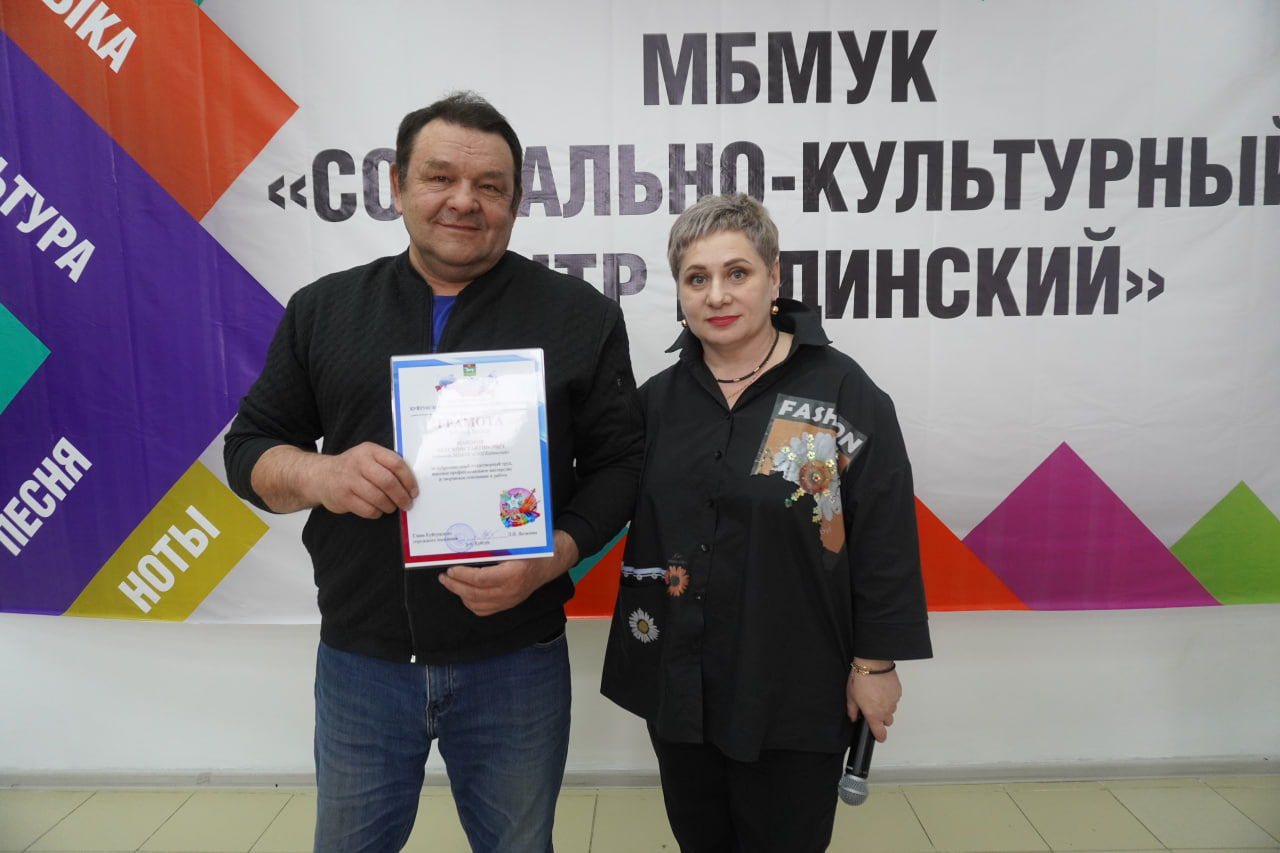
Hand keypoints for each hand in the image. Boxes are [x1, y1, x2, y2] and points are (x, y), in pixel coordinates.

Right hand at [254, 442, 416, 516]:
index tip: (414, 491)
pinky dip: (376, 513)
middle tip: (407, 504)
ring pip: (378, 498)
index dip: (409, 480)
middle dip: (401, 496)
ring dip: (389, 506)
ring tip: (391, 507)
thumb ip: (387, 465)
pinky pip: (367, 509)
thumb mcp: (368, 457)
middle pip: (388, 482)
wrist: (319, 475)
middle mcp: (358, 463)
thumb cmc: (352, 468)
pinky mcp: (342, 496)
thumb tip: (411, 485)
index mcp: (369, 450)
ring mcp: (348, 480)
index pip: (396, 463)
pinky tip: (377, 510)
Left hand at [438, 531, 578, 616]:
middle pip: (474, 594)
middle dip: (455, 585)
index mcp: (512, 574)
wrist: (549, 564)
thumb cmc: (531, 551)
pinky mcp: (507, 605)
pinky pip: (483, 610)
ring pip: (476, 604)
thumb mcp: (514, 546)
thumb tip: (466, 549)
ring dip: (460, 594)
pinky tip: (464, 593)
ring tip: (451, 583)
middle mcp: (510, 591)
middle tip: (444, 577)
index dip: (462, 575)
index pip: (480, 579)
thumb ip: (492, 549)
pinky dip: (470, 603)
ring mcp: (508, 600)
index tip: (451, 568)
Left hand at [846, 659, 901, 742]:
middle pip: (887, 722)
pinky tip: (881, 689)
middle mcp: (886, 710)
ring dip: (885, 706)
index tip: (878, 736)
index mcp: (874, 714)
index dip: (879, 736)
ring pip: (891, 709)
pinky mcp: (898, 692)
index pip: (880, 734)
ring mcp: (894, 701)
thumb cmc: (861, 679)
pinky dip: (889, 697)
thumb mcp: (851, 697)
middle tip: (872, 707)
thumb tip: (853, 718)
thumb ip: (852, 711)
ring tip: (876, 695)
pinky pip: (894, 699)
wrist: (873, 664)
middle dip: (881, 718)